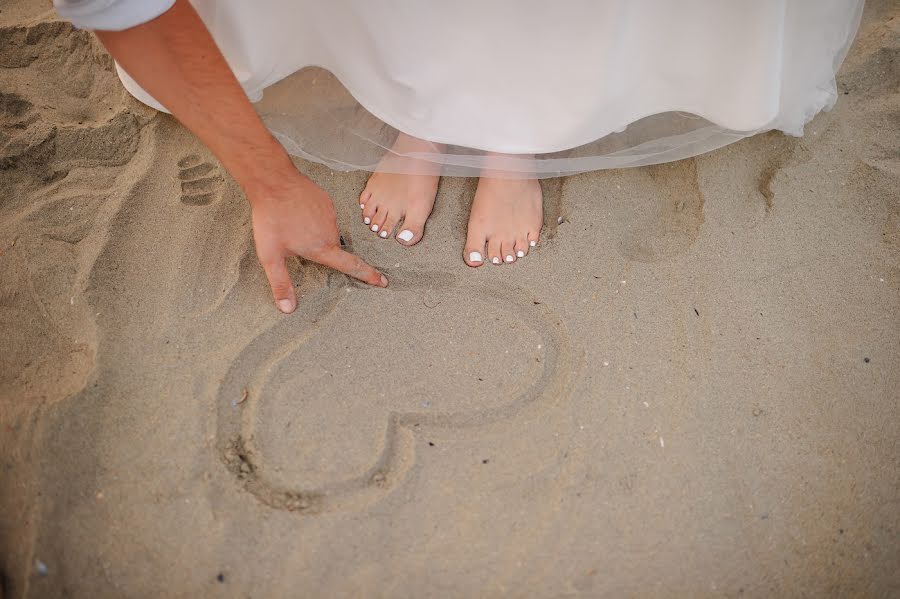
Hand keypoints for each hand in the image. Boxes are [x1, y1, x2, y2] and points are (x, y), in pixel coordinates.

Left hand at [249, 169, 386, 312]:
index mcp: (322, 247)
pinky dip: (313, 217)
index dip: (368, 275)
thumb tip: (288, 309)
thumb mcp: (271, 256)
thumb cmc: (271, 219)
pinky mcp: (326, 200)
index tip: (382, 281)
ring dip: (314, 232)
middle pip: (332, 248)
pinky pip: (323, 214)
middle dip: (318, 249)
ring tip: (291, 224)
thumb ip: (281, 284)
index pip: (351, 265)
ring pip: (326, 231)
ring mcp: (330, 214)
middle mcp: (331, 232)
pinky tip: (296, 212)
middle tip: (295, 241)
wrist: (274, 182)